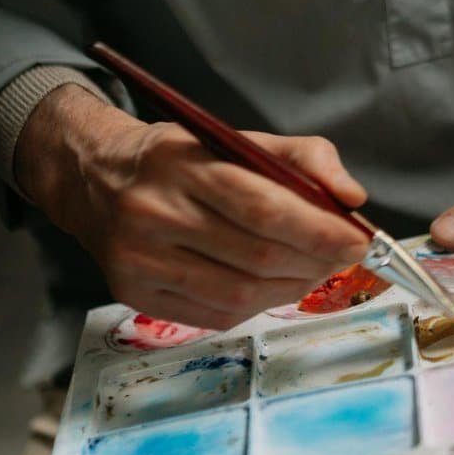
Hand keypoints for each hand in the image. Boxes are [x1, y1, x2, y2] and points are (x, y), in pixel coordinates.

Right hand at [15, 84, 369, 328]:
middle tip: (345, 256)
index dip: (317, 230)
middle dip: (315, 261)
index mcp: (182, 166)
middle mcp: (154, 215)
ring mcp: (140, 262)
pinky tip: (275, 286)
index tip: (357, 239)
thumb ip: (304, 158)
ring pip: (239, 294)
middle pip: (256, 256)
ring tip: (315, 271)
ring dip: (292, 287)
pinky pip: (215, 315)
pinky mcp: (135, 296)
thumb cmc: (183, 160)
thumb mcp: (238, 139)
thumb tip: (353, 198)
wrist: (96, 179)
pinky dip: (259, 304)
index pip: (263, 207)